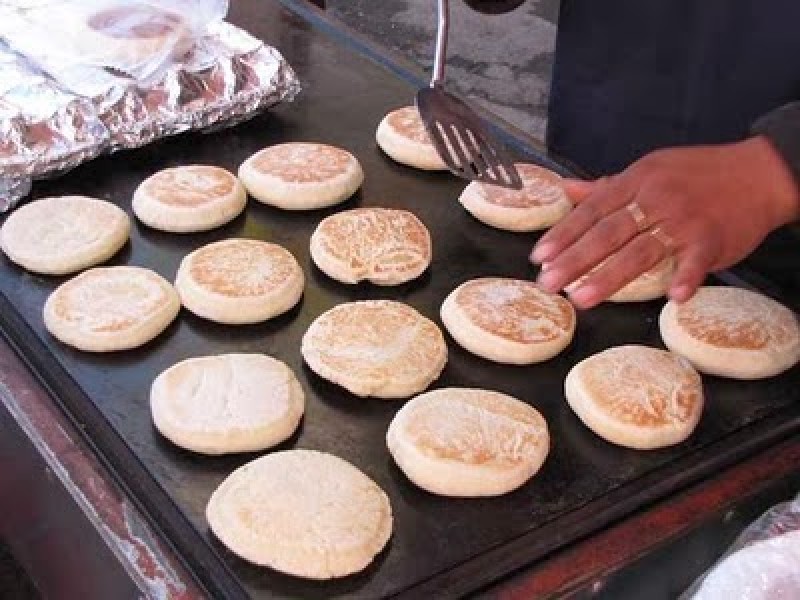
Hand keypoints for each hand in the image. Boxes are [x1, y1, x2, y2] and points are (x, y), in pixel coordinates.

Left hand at [531, 136, 799, 308]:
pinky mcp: (712, 239)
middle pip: (608, 232)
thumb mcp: (650, 170)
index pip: (592, 210)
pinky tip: (672, 297)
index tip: (539, 256)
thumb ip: (606, 186)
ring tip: (581, 298)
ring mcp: (684, 220)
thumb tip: (566, 188)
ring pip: (640, 251)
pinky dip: (686, 277)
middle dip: (574, 259)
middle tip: (547, 282)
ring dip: (609, 277)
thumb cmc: (699, 174)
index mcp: (637, 181)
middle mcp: (655, 199)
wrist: (760, 172)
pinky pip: (696, 261)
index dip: (563, 234)